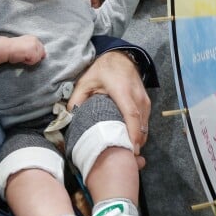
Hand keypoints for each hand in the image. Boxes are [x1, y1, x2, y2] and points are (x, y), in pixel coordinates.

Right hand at [6, 35, 45, 64]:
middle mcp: (35, 40)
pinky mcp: (33, 53)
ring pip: (38, 58)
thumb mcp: (24, 45)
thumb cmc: (12, 48)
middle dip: (34, 56)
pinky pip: (34, 61)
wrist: (5, 48)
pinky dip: (28, 62)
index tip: (26, 54)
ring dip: (31, 59)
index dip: (36, 53)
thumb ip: (33, 47)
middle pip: (42, 53)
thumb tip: (43, 55)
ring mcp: (35, 46)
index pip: (41, 48)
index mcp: (33, 38)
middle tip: (24, 55)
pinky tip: (22, 58)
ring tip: (22, 56)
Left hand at [67, 51, 149, 168]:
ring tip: (125, 152)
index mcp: (122, 91)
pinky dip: (139, 132)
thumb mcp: (85, 81)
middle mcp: (137, 96)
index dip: (132, 134)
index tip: (130, 150)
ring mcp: (144, 100)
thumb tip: (69, 116)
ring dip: (138, 139)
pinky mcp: (147, 102)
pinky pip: (145, 121)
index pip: (131, 115)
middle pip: (141, 125)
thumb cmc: (102, 69)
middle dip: (135, 143)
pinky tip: (129, 140)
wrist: (120, 57)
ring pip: (145, 125)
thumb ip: (77, 98)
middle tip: (125, 158)